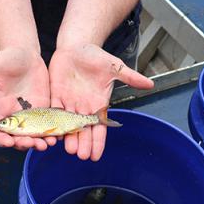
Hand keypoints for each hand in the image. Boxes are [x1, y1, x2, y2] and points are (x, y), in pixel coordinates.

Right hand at [0, 47, 56, 150]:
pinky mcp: (45, 108)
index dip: (3, 140)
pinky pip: (48, 125)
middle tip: (34, 143)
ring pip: (35, 135)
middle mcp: (15, 115)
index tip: (10, 142)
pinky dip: (53, 132)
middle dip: (26, 144)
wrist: (25, 53)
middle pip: (18, 138)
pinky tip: (59, 134)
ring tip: (49, 143)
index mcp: (0, 110)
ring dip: (41, 142)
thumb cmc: (5, 60)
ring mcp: (31, 114)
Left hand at [48, 44, 152, 160]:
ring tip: (69, 149)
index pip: (99, 127)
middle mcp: (83, 106)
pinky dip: (52, 121)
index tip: (96, 156)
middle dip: (83, 143)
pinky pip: (53, 110)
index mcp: (97, 103)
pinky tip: (51, 133)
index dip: (98, 141)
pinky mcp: (55, 94)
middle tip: (82, 156)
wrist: (77, 47)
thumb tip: (151, 84)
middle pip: (83, 129)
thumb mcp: (114, 66)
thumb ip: (131, 76)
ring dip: (68, 136)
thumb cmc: (96, 57)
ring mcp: (68, 101)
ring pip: (67, 123)